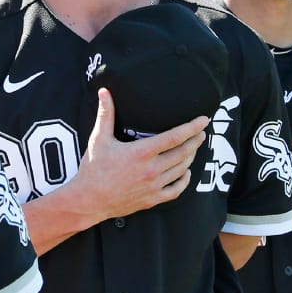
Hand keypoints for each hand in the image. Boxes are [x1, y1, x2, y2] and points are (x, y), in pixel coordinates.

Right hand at [68, 88, 206, 221]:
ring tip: (194, 148)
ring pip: (182, 169)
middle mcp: (151, 170)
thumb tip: (104, 91)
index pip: (175, 137)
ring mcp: (153, 186)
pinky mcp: (152, 200)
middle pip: (184, 152)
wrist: (87, 202)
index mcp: (141, 153)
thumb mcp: (98, 139)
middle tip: (202, 132)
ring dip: (191, 157)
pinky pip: (176, 190)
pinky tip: (186, 173)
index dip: (192, 127)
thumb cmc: (93, 169)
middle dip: (196, 141)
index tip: (204, 120)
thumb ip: (106, 114)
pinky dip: (185, 180)